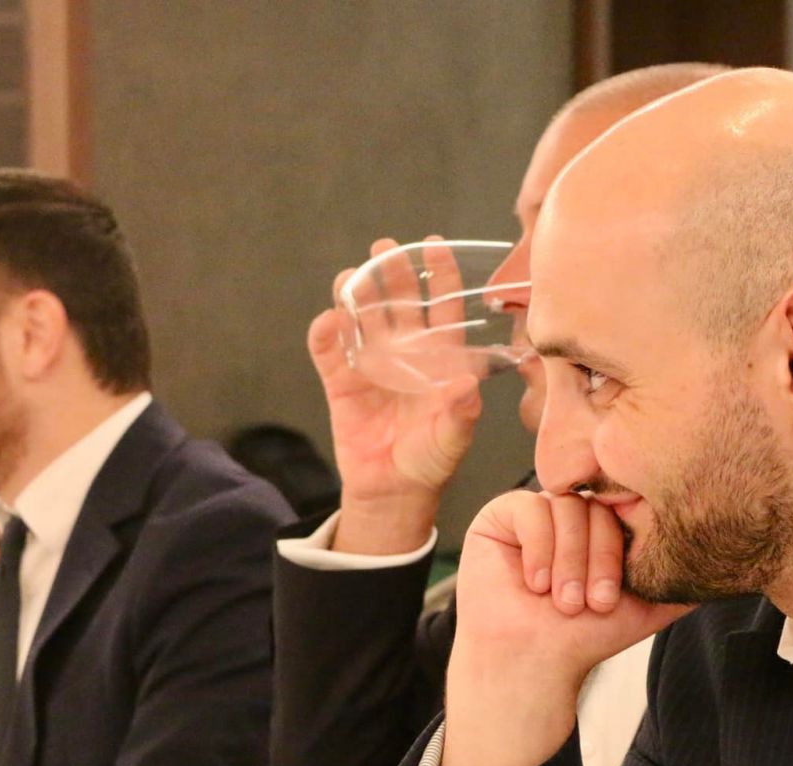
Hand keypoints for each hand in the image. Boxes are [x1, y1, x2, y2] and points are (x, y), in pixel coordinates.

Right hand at [312, 237, 484, 553]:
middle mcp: (405, 353)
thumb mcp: (453, 441)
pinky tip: (328, 322)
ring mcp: (371, 364)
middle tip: (383, 247)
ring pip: (361, 318)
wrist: (392, 492)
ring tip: (350, 279)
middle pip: (398, 302)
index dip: (440, 275)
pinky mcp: (341, 383)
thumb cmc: (431, 461)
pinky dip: (326, 335)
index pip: (443, 307)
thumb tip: (467, 386)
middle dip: (391, 272)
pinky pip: (329, 352)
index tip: (434, 246)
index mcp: (439, 358)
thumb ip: (460, 414)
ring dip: (354, 295)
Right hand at [439, 491, 694, 765]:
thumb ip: (682, 582)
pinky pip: (530, 508)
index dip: (622, 550)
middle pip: (597, 506)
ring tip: (562, 602)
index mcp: (604, 527)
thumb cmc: (581, 638)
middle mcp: (573, 513)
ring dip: (569, 561)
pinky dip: (539, 549)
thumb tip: (730, 564)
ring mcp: (537, 511)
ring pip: (567, 507)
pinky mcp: (501, 515)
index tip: (615, 597)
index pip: (625, 511)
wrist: (533, 664)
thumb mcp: (644, 607)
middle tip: (592, 604)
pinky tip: (535, 583)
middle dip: (598, 560)